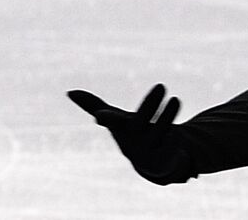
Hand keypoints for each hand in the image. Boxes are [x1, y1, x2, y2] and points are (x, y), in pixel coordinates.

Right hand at [68, 84, 191, 184]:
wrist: (154, 163)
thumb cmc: (133, 134)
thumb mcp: (117, 119)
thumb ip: (95, 106)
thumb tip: (69, 92)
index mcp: (120, 130)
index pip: (112, 122)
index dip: (107, 119)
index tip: (100, 116)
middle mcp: (132, 143)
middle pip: (139, 124)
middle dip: (149, 105)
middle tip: (161, 84)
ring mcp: (148, 153)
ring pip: (158, 134)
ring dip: (167, 117)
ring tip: (176, 99)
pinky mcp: (165, 161)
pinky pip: (170, 149)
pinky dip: (174, 141)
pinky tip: (179, 133)